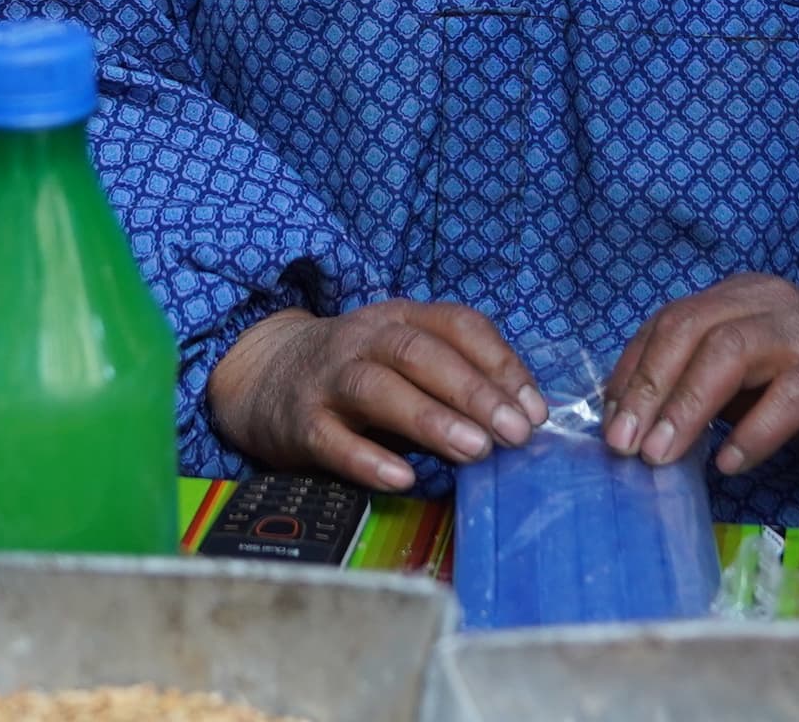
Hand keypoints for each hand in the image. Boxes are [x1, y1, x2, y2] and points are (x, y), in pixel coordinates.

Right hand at [206, 300, 545, 492]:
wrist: (263, 376)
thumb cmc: (356, 373)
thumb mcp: (403, 358)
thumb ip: (454, 379)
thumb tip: (521, 418)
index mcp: (400, 318)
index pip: (457, 325)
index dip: (500, 363)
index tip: (536, 409)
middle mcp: (364, 341)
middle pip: (421, 353)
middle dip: (474, 391)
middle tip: (516, 433)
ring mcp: (328, 380)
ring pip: (379, 390)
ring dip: (431, 419)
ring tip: (476, 450)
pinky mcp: (300, 422)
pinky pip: (332, 440)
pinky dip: (367, 459)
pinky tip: (402, 480)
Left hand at [603, 275, 798, 476]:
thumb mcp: (748, 371)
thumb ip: (699, 382)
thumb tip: (633, 423)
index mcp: (736, 297)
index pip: (668, 322)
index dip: (632, 371)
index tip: (607, 422)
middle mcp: (765, 303)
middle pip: (689, 329)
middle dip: (648, 388)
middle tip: (623, 445)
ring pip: (729, 353)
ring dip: (685, 408)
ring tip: (659, 457)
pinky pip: (787, 398)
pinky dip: (752, 432)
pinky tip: (730, 464)